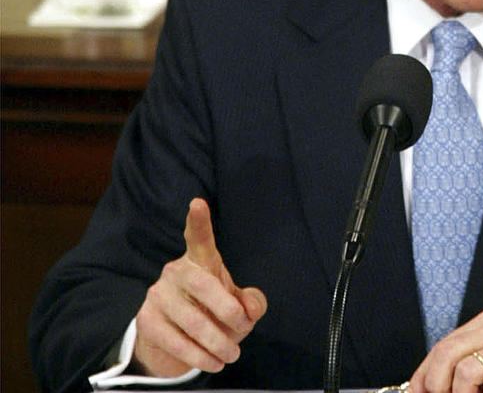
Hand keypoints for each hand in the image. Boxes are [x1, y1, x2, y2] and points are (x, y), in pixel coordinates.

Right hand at [132, 198, 266, 376]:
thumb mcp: (238, 304)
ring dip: (218, 342)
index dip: (199, 221)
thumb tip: (251, 309)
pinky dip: (200, 357)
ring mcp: (157, 295)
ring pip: (193, 321)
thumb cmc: (214, 311)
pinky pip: (177, 342)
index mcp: (200, 260)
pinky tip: (213, 362)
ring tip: (232, 354)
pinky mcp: (146, 321)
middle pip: (205, 285)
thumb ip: (252, 302)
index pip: (199, 238)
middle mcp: (176, 271)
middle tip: (243, 328)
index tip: (198, 203)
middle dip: (228, 310)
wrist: (174, 339)